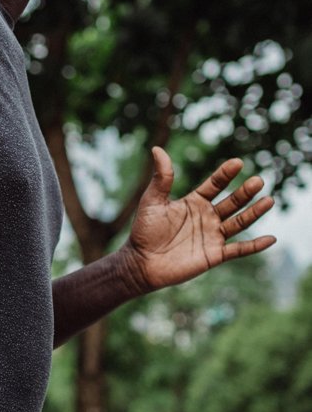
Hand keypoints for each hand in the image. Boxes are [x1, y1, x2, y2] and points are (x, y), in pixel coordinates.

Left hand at [121, 146, 275, 294]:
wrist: (141, 262)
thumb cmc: (144, 230)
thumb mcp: (153, 200)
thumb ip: (161, 178)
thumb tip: (157, 149)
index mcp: (194, 202)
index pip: (214, 185)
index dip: (225, 174)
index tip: (237, 162)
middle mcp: (207, 217)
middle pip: (231, 202)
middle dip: (245, 192)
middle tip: (258, 180)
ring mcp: (212, 236)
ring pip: (239, 222)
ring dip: (254, 213)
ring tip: (269, 200)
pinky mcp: (214, 255)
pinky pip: (238, 250)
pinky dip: (255, 246)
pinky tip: (271, 238)